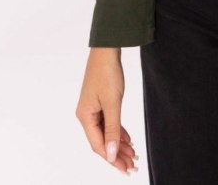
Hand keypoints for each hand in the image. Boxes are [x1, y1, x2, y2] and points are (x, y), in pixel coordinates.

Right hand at [75, 47, 138, 174]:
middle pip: (102, 141)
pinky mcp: (99, 102)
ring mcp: (92, 108)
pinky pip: (108, 122)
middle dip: (117, 154)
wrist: (107, 49)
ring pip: (106, 132)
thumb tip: (112, 154)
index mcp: (85, 116)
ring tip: (133, 155)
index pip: (98, 145)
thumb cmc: (107, 73)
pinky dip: (118, 131)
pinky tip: (127, 139)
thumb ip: (113, 129)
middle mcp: (86, 114)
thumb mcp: (113, 103)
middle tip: (133, 166)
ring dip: (119, 144)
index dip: (112, 159)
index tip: (125, 169)